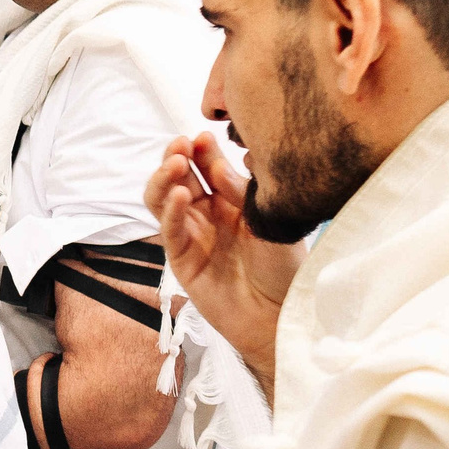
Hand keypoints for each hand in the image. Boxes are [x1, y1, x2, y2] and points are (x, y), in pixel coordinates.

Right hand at [146, 132, 304, 392]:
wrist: (281, 315)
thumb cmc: (285, 269)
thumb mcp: (270, 220)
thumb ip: (244, 190)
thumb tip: (224, 158)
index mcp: (233, 201)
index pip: (209, 166)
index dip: (202, 150)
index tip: (203, 133)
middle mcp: (209, 214)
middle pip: (181, 177)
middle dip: (177, 156)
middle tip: (182, 144)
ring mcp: (192, 234)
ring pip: (164, 198)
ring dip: (165, 178)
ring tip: (175, 164)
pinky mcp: (181, 258)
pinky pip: (169, 228)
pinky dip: (169, 209)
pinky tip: (179, 194)